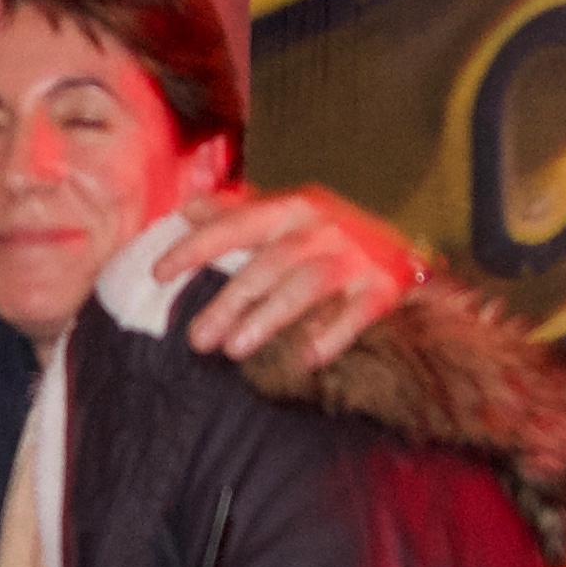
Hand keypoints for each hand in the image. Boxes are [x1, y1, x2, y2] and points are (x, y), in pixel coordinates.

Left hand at [153, 184, 427, 368]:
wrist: (407, 256)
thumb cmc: (330, 238)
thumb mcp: (286, 216)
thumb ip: (237, 212)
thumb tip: (186, 208)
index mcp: (292, 207)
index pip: (235, 224)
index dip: (195, 247)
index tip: (158, 274)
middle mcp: (323, 226)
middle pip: (268, 263)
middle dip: (228, 302)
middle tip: (196, 340)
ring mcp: (357, 256)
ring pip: (306, 285)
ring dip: (268, 318)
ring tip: (234, 351)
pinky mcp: (385, 286)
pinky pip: (358, 312)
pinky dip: (333, 335)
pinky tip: (306, 359)